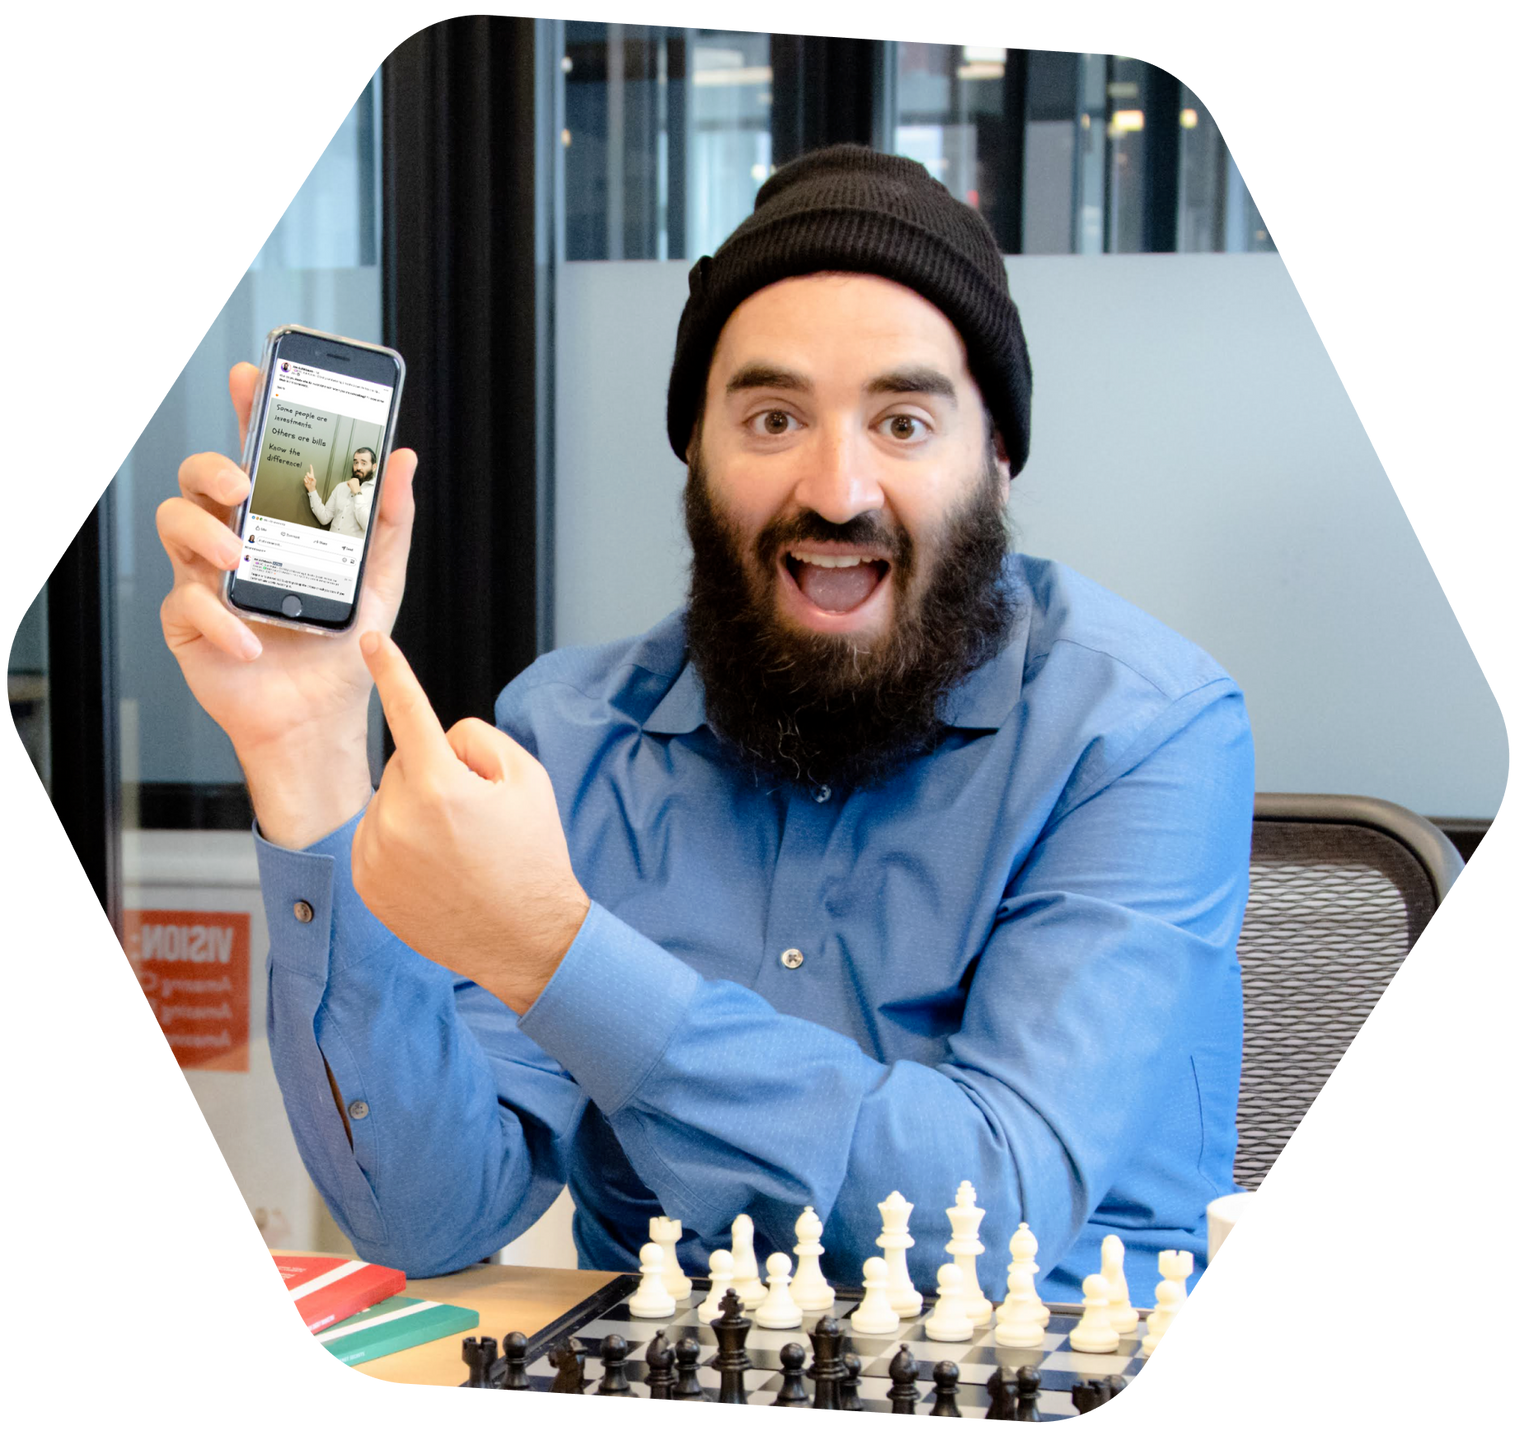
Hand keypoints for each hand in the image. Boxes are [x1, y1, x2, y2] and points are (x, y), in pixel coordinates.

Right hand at [157, 363, 419, 845]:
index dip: (248, 409)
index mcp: (276, 520)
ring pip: (175, 525)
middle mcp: (235, 538)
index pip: (254, 451)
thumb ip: (388, 519)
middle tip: (242, 488)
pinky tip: (251, 641)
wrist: (321, 714)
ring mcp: (206, 577)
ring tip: (239, 561)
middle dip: (212, 470)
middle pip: (198, 478)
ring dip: (203, 536)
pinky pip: (187, 605)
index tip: (252, 377)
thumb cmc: (344, 644)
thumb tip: (402, 458)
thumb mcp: (379, 578)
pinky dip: (221, 622)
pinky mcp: (191, 623)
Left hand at [352, 632, 589, 1011]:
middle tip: (477, 817)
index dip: (391, 670)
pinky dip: (400, 841)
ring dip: (416, 810)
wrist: (525, 938)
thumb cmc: (533, 857)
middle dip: (438, 775)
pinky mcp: (366, 882)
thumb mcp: (529, 779)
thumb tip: (440, 740)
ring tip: (458, 850)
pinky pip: (376, 835)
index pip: (408, 710)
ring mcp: (376, 854)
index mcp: (439, 785)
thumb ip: (478, 739)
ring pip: (389, 799)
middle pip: (407, 762)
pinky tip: (435, 868)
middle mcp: (397, 818)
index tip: (370, 643)